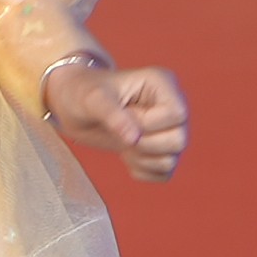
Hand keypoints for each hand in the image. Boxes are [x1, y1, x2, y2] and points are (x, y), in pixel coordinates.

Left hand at [47, 62, 188, 179]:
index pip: (176, 114)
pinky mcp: (163, 150)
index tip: (125, 115)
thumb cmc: (84, 93)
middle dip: (144, 144)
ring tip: (121, 143)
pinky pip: (164, 173)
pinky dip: (142, 170)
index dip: (149, 124)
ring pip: (171, 160)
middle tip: (121, 134)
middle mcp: (172, 105)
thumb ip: (113, 115)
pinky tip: (127, 154)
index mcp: (162, 83)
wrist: (77, 107)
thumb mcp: (92, 99)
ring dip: (141, 158)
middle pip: (179, 140)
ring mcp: (170, 129)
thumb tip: (134, 139)